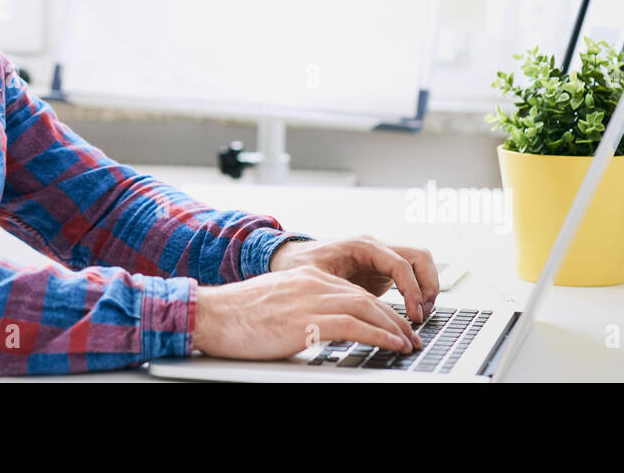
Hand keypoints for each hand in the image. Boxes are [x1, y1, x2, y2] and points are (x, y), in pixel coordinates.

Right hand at [192, 267, 423, 360]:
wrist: (212, 315)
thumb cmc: (237, 316)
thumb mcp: (277, 305)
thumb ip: (302, 309)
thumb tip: (319, 328)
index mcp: (307, 279)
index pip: (354, 291)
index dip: (379, 309)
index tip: (394, 325)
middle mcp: (313, 284)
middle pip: (367, 298)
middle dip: (394, 318)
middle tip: (411, 336)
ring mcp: (311, 300)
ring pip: (367, 309)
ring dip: (394, 327)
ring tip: (408, 343)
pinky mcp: (307, 320)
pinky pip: (355, 326)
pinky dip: (379, 335)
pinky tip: (392, 344)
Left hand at [268, 236, 438, 323]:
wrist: (290, 257)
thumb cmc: (300, 264)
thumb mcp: (316, 278)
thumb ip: (340, 292)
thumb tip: (357, 312)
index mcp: (361, 245)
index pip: (399, 262)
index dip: (411, 288)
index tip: (414, 312)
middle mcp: (375, 247)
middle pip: (418, 256)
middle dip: (428, 284)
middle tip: (424, 312)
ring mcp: (380, 257)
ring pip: (419, 262)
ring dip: (427, 285)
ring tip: (422, 313)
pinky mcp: (381, 269)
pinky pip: (410, 274)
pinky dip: (418, 289)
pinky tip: (412, 311)